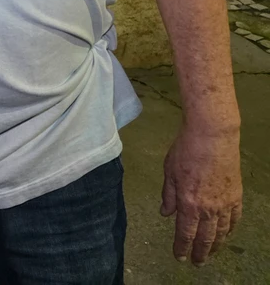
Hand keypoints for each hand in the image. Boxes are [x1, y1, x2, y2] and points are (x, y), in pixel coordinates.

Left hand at [161, 123, 241, 264]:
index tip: (179, 257)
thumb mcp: (169, 172)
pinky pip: (235, 219)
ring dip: (216, 245)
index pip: (185, 233)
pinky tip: (227, 234)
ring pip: (222, 232)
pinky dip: (230, 230)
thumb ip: (168, 195)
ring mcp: (225, 203)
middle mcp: (208, 209)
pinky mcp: (236, 196)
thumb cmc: (185, 151)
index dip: (182, 247)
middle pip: (205, 238)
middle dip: (200, 253)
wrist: (213, 137)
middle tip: (197, 263)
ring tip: (211, 254)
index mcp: (188, 203)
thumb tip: (165, 213)